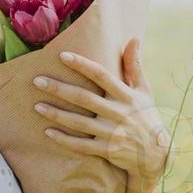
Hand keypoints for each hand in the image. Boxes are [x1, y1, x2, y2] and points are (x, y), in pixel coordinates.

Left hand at [32, 38, 171, 186]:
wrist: (156, 153)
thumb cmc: (147, 116)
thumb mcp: (144, 91)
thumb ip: (135, 66)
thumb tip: (133, 39)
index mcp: (126, 96)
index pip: (101, 75)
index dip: (82, 64)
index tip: (62, 56)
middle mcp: (118, 113)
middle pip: (84, 98)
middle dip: (59, 89)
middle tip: (37, 81)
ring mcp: (111, 133)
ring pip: (79, 122)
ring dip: (56, 114)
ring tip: (37, 106)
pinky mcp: (106, 150)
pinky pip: (81, 145)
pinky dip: (64, 140)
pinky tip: (47, 132)